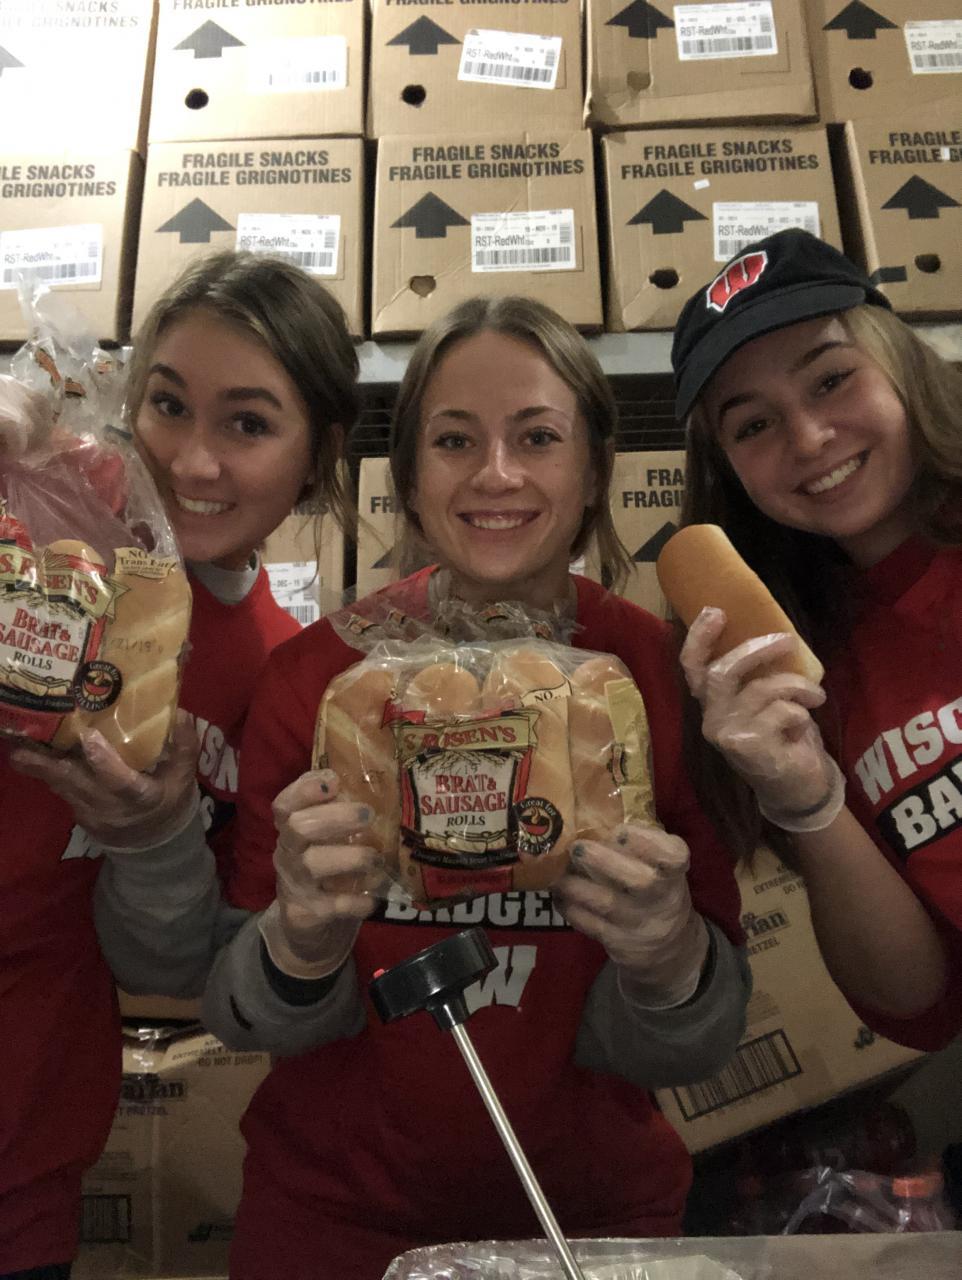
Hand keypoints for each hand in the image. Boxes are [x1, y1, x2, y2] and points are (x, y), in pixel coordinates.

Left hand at [9, 711, 199, 849]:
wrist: (154, 843)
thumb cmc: (169, 802)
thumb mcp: (184, 778)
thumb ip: (183, 748)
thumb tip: (180, 713)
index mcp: (143, 797)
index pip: (121, 781)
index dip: (105, 761)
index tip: (89, 738)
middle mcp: (112, 807)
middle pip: (76, 785)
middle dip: (48, 766)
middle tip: (22, 749)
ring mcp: (92, 813)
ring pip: (62, 787)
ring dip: (39, 768)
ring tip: (18, 747)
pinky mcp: (79, 814)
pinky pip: (62, 790)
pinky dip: (48, 773)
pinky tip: (33, 755)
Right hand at [260, 769, 387, 979]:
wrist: (307, 922)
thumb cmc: (325, 866)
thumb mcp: (325, 837)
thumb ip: (340, 811)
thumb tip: (375, 781)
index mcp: (291, 828)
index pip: (285, 803)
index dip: (305, 789)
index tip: (333, 782)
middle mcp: (288, 852)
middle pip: (299, 826)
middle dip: (335, 817)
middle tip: (368, 815)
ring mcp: (295, 884)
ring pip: (313, 864)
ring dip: (350, 857)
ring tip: (375, 858)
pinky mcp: (307, 914)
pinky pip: (332, 905)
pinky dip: (355, 902)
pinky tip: (372, 899)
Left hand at [553, 823, 708, 1006]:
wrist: (670, 947)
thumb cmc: (657, 889)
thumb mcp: (660, 867)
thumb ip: (639, 844)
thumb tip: (593, 813)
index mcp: (674, 872)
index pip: (674, 856)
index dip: (647, 843)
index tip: (619, 831)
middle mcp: (662, 898)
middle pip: (639, 881)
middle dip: (604, 862)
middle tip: (576, 848)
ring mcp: (641, 924)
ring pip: (607, 905)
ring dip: (576, 886)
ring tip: (556, 872)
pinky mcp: (621, 944)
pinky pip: (590, 925)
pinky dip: (571, 909)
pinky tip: (558, 895)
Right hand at [681, 607, 841, 825]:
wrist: (797, 787)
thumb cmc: (782, 737)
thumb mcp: (766, 702)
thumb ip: (758, 677)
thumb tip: (774, 635)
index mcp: (712, 703)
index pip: (693, 668)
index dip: (699, 639)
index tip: (715, 611)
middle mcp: (712, 718)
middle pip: (722, 673)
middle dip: (755, 650)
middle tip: (787, 640)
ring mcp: (727, 734)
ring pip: (760, 690)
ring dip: (795, 685)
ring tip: (816, 694)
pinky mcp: (749, 748)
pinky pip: (780, 712)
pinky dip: (799, 711)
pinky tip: (803, 724)